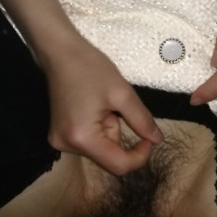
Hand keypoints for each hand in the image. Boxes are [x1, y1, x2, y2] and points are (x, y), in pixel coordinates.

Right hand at [45, 38, 163, 175]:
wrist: (60, 51)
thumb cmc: (90, 68)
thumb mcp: (122, 93)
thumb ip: (142, 120)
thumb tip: (158, 140)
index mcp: (81, 138)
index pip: (118, 165)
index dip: (140, 155)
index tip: (150, 136)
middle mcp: (66, 146)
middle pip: (108, 158)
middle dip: (119, 135)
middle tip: (115, 107)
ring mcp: (59, 140)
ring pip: (99, 149)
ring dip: (109, 130)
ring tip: (101, 103)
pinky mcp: (58, 133)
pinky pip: (88, 141)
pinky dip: (97, 128)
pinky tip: (92, 107)